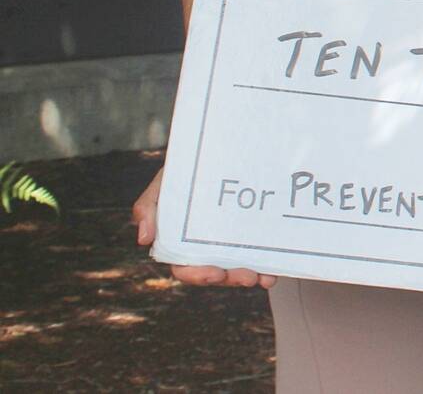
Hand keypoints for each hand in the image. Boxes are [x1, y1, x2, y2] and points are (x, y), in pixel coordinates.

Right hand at [132, 167, 274, 287]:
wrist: (217, 149)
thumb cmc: (184, 171)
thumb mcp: (163, 183)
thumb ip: (148, 207)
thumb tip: (144, 238)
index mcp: (180, 243)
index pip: (185, 268)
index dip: (198, 275)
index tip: (215, 272)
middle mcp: (205, 247)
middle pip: (215, 273)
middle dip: (230, 279)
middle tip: (247, 276)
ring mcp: (229, 242)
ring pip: (237, 269)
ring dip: (250, 276)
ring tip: (262, 277)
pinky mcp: (250, 234)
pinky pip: (258, 255)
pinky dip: (265, 266)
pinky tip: (273, 271)